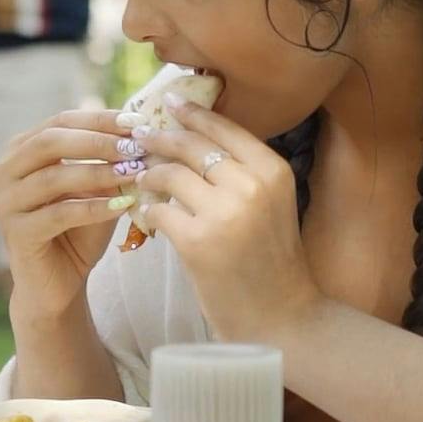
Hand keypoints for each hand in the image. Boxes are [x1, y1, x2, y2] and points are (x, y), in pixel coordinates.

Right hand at [0, 109, 137, 320]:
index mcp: (20, 151)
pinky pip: (58, 214)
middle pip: (50, 141)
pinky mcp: (16, 233)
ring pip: (53, 177)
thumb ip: (108, 161)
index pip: (60, 121)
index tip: (137, 123)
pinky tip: (122, 206)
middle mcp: (4, 171)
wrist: (57, 284)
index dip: (99, 120)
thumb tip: (141, 132)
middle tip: (135, 146)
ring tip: (134, 173)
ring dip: (98, 173)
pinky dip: (93, 208)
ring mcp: (5, 203)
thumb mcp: (96, 188)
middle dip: (97, 141)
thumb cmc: (79, 230)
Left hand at [130, 100, 320, 344]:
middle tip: (140, 136)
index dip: (193, 113)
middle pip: (193, 145)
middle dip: (161, 138)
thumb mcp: (272, 205)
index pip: (224, 127)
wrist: (282, 318)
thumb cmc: (272, 262)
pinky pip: (159, 211)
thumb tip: (194, 137)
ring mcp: (224, 213)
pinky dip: (147, 210)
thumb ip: (242, 172)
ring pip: (170, 175)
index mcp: (273, 171)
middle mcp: (251, 185)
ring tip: (141, 179)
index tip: (169, 102)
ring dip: (149, 175)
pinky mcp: (198, 241)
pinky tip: (144, 214)